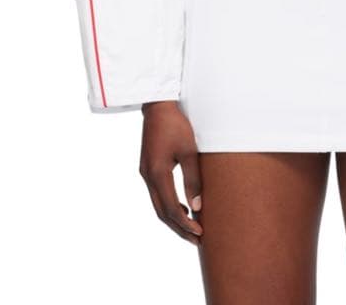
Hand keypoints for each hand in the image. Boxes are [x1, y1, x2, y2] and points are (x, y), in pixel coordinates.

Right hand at [138, 100, 203, 245]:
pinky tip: (181, 207)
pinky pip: (157, 194)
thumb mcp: (189, 151)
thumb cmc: (176, 125)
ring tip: (191, 229)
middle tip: (197, 240)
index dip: (185, 224)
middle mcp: (148, 177)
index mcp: (157, 173)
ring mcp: (145, 173)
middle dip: (179, 228)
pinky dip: (168, 206)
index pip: (171, 209)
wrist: (158, 106)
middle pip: (162, 212)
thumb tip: (197, 207)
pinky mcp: (148, 167)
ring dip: (173, 218)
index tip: (200, 234)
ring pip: (157, 205)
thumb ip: (193, 179)